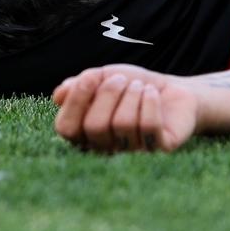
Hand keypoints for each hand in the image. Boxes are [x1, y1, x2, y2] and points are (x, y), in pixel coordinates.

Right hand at [51, 64, 198, 153]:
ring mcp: (132, 153)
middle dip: (108, 94)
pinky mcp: (160, 150)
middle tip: (122, 80)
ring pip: (123, 125)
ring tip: (140, 87)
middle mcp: (106, 149)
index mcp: (86, 134)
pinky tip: (152, 94)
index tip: (90, 77)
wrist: (171, 90)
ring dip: (131, 95)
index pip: (66, 128)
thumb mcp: (103, 77)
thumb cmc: (131, 87)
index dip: (76, 102)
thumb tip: (58, 95)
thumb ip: (81, 84)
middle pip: (95, 127)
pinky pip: (149, 127)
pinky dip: (149, 102)